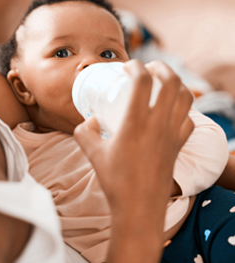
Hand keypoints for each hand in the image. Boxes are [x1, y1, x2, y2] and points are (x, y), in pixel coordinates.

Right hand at [74, 60, 193, 262]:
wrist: (139, 207)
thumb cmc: (115, 180)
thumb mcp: (91, 152)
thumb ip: (84, 131)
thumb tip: (90, 120)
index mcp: (135, 122)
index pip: (143, 80)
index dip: (136, 66)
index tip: (127, 67)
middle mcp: (158, 124)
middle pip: (172, 82)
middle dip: (161, 67)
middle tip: (148, 68)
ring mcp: (172, 134)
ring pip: (186, 97)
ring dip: (176, 83)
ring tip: (163, 83)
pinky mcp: (179, 145)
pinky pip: (189, 119)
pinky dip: (182, 108)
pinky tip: (171, 111)